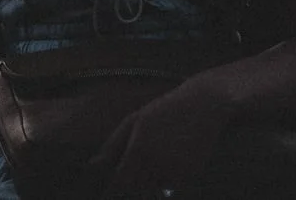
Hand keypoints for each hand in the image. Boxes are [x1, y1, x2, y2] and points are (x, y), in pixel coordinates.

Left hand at [88, 77, 233, 197]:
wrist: (203, 106)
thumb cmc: (163, 110)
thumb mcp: (134, 120)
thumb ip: (112, 144)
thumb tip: (92, 164)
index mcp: (139, 149)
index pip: (120, 181)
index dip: (113, 188)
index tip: (108, 189)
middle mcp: (156, 163)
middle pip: (137, 187)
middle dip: (132, 183)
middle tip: (139, 165)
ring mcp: (175, 171)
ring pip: (154, 187)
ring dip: (150, 180)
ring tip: (159, 153)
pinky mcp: (191, 175)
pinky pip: (172, 184)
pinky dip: (168, 177)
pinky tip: (173, 155)